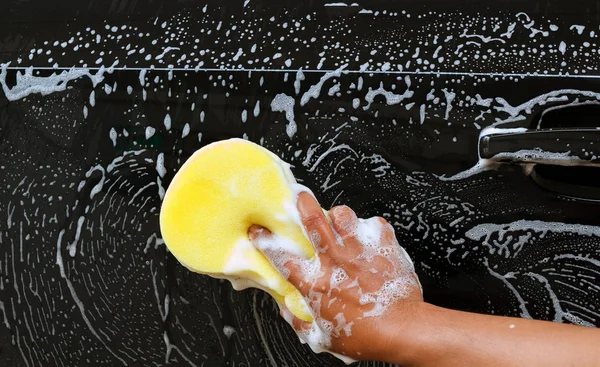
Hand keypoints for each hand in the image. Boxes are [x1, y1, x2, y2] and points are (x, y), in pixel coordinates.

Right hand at [248, 191, 422, 360]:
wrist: (402, 328)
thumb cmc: (366, 335)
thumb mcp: (324, 337)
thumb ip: (302, 324)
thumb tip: (290, 316)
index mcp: (315, 282)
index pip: (281, 256)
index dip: (265, 240)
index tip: (260, 232)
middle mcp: (334, 260)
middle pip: (313, 220)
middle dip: (303, 204)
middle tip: (299, 197)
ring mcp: (359, 250)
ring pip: (343, 215)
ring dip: (338, 214)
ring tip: (338, 218)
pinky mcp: (382, 247)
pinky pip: (374, 224)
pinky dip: (370, 227)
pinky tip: (369, 235)